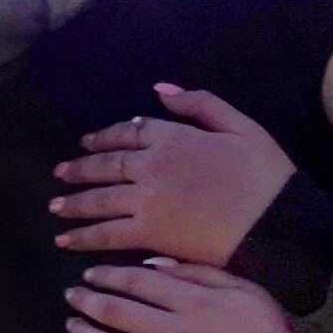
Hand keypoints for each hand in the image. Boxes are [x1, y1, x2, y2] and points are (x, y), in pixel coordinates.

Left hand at [53, 83, 295, 259]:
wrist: (276, 221)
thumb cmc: (266, 174)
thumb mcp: (242, 125)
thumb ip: (200, 104)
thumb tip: (159, 90)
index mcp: (174, 136)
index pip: (129, 131)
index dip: (105, 136)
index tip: (88, 142)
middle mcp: (152, 165)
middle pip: (106, 165)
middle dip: (80, 169)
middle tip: (60, 175)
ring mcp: (147, 199)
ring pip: (99, 198)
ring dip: (74, 202)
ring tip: (56, 207)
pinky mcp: (149, 232)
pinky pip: (108, 233)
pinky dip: (84, 237)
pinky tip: (66, 242)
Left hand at [65, 258, 332, 332]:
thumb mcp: (244, 289)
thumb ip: (198, 272)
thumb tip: (153, 263)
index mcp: (194, 301)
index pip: (137, 282)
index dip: (107, 276)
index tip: (90, 274)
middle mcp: (177, 332)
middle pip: (117, 312)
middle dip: (87, 301)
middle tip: (72, 295)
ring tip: (73, 325)